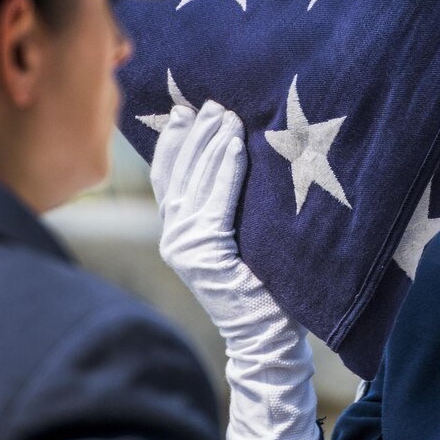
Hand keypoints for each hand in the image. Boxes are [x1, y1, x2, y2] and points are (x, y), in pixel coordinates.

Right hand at [151, 101, 317, 439]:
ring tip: (226, 115)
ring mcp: (186, 248)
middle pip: (179, 173)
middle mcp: (176, 238)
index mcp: (182, 233)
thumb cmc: (269, 286)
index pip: (170, 177)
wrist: (269, 336)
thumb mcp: (247, 236)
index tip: (187, 111)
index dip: (176, 142)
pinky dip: (226, 169)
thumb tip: (243, 155)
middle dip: (194, 135)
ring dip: (212, 144)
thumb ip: (232, 205)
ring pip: (196, 182)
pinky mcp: (204, 256)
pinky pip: (216, 201)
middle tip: (212, 103)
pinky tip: (238, 145)